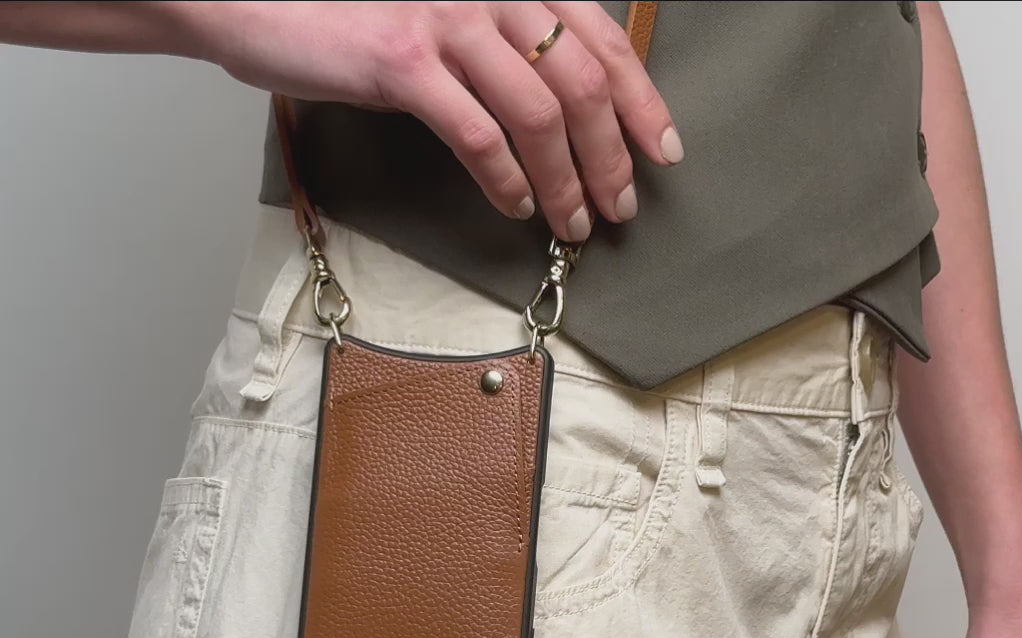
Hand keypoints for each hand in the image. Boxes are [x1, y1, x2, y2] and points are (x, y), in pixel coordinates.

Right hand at [180, 1, 680, 241]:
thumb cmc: (352, 9)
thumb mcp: (444, 14)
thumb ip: (501, 45)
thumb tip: (555, 110)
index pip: (601, 38)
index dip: (642, 100)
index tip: (661, 152)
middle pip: (583, 82)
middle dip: (612, 155)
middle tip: (620, 206)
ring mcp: (446, 20)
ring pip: (540, 114)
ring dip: (567, 182)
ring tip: (575, 223)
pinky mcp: (403, 62)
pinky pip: (478, 135)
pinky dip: (506, 181)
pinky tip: (517, 207)